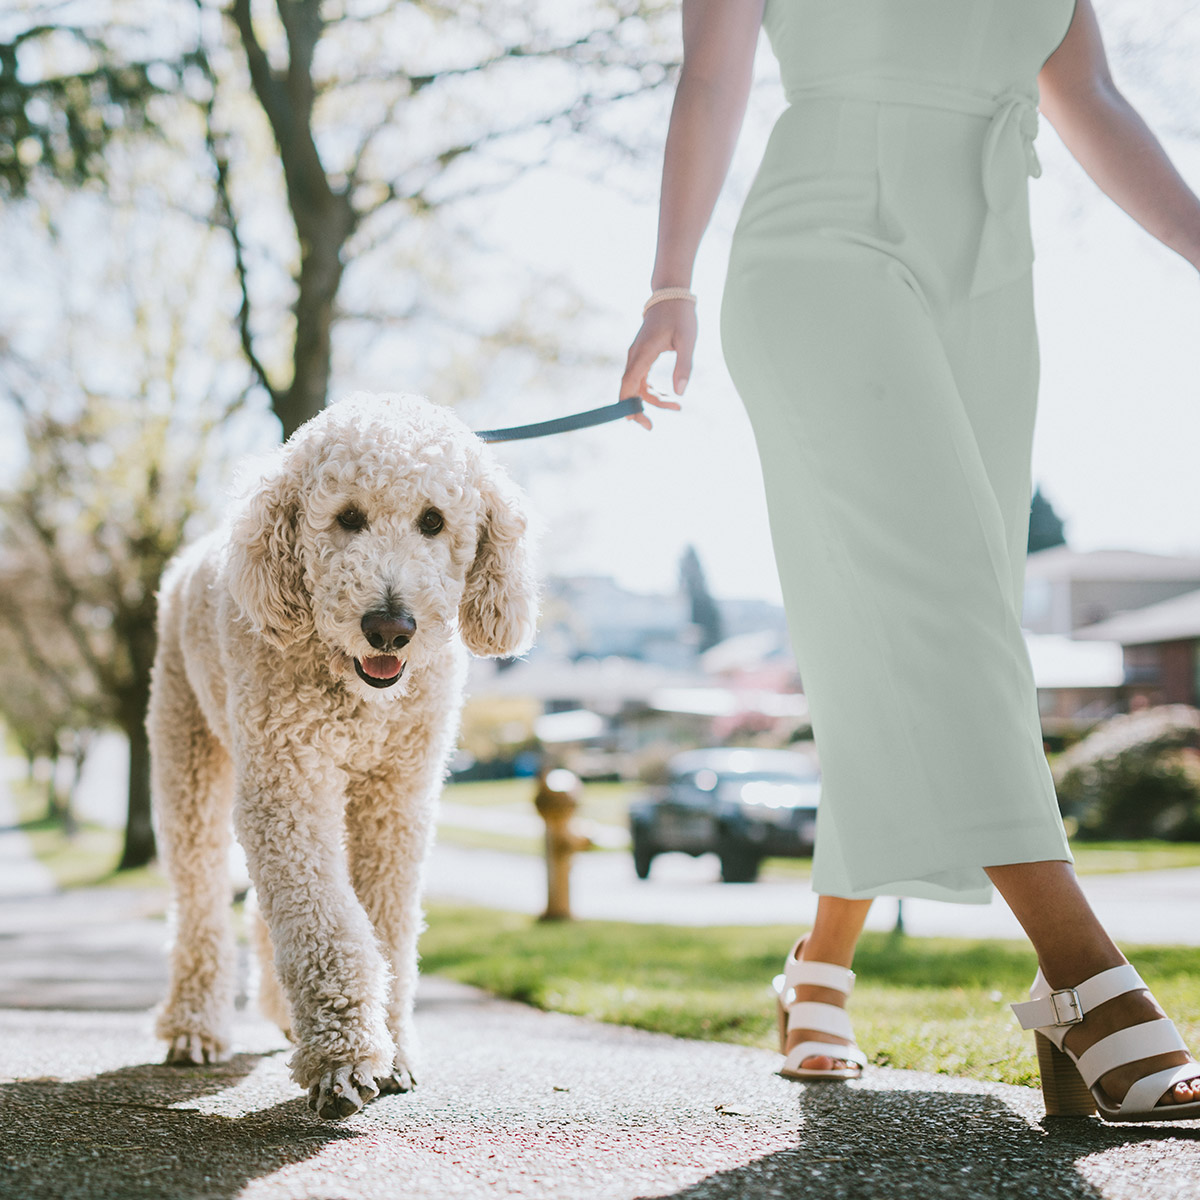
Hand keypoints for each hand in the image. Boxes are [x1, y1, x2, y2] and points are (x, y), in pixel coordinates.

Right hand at [619, 298, 695, 429]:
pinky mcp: (641, 355)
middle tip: (650, 427)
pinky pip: (640, 379)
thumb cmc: (681, 316)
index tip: (636, 420)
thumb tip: (680, 393)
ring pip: (635, 386)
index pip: (629, 385)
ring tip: (674, 407)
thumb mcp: (687, 341)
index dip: (629, 404)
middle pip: (629, 389)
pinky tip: (665, 396)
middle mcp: (635, 356)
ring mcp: (636, 356)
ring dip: (649, 400)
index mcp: (643, 353)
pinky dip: (649, 391)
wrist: (671, 295)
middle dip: (637, 409)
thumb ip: (684, 367)